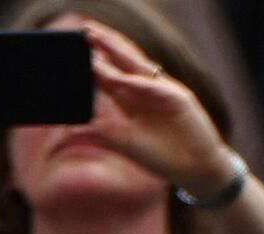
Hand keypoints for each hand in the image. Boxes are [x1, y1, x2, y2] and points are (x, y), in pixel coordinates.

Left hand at [79, 21, 233, 194]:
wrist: (195, 171)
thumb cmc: (161, 157)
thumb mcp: (123, 142)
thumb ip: (98, 130)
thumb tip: (68, 124)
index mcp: (131, 98)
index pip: (108, 74)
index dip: (91, 62)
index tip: (70, 52)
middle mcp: (146, 90)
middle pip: (121, 62)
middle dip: (103, 47)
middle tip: (83, 32)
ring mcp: (163, 91)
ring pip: (138, 66)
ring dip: (117, 52)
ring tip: (97, 39)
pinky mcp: (179, 98)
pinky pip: (155, 86)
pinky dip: (137, 82)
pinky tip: (119, 78)